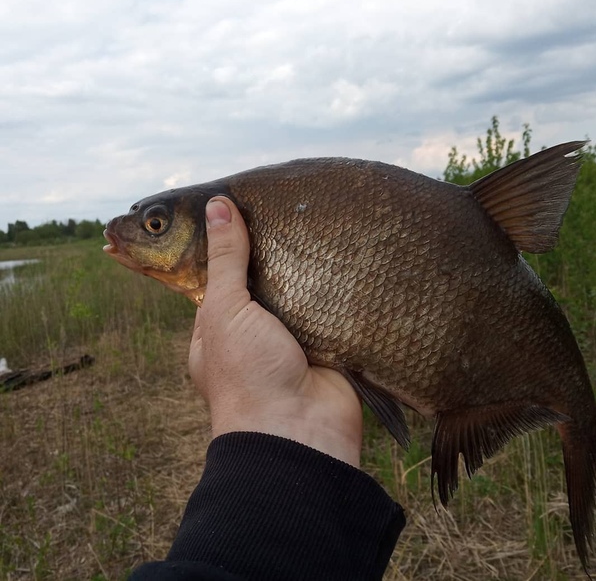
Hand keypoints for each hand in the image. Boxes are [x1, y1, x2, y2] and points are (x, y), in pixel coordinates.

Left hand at [189, 197, 362, 466]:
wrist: (300, 432)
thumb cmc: (246, 373)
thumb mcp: (225, 310)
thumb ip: (225, 260)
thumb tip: (218, 206)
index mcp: (215, 328)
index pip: (218, 276)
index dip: (225, 244)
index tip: (238, 207)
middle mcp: (250, 333)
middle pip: (259, 281)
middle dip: (269, 253)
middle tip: (281, 209)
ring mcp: (287, 339)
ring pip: (294, 291)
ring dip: (301, 268)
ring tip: (311, 221)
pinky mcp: (323, 343)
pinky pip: (325, 306)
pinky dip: (329, 286)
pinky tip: (336, 252)